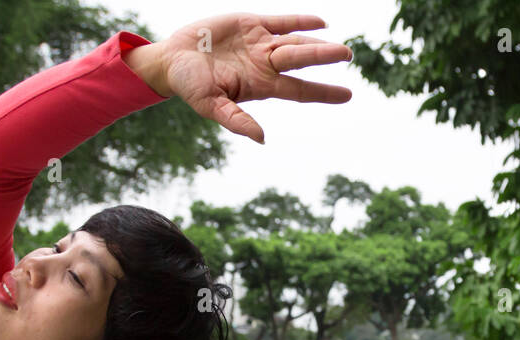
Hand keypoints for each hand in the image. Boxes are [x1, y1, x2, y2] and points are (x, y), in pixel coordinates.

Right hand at [145, 14, 352, 143]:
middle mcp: (265, 65)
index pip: (299, 90)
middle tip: (347, 54)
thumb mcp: (211, 106)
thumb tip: (261, 138)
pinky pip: (280, 21)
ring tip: (339, 44)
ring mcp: (260, 44)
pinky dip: (299, 20)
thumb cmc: (190, 87)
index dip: (323, 92)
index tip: (347, 95)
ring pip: (295, 40)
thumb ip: (236, 120)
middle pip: (301, 60)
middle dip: (323, 57)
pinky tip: (321, 21)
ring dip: (316, 40)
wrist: (172, 60)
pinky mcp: (250, 24)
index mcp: (261, 85)